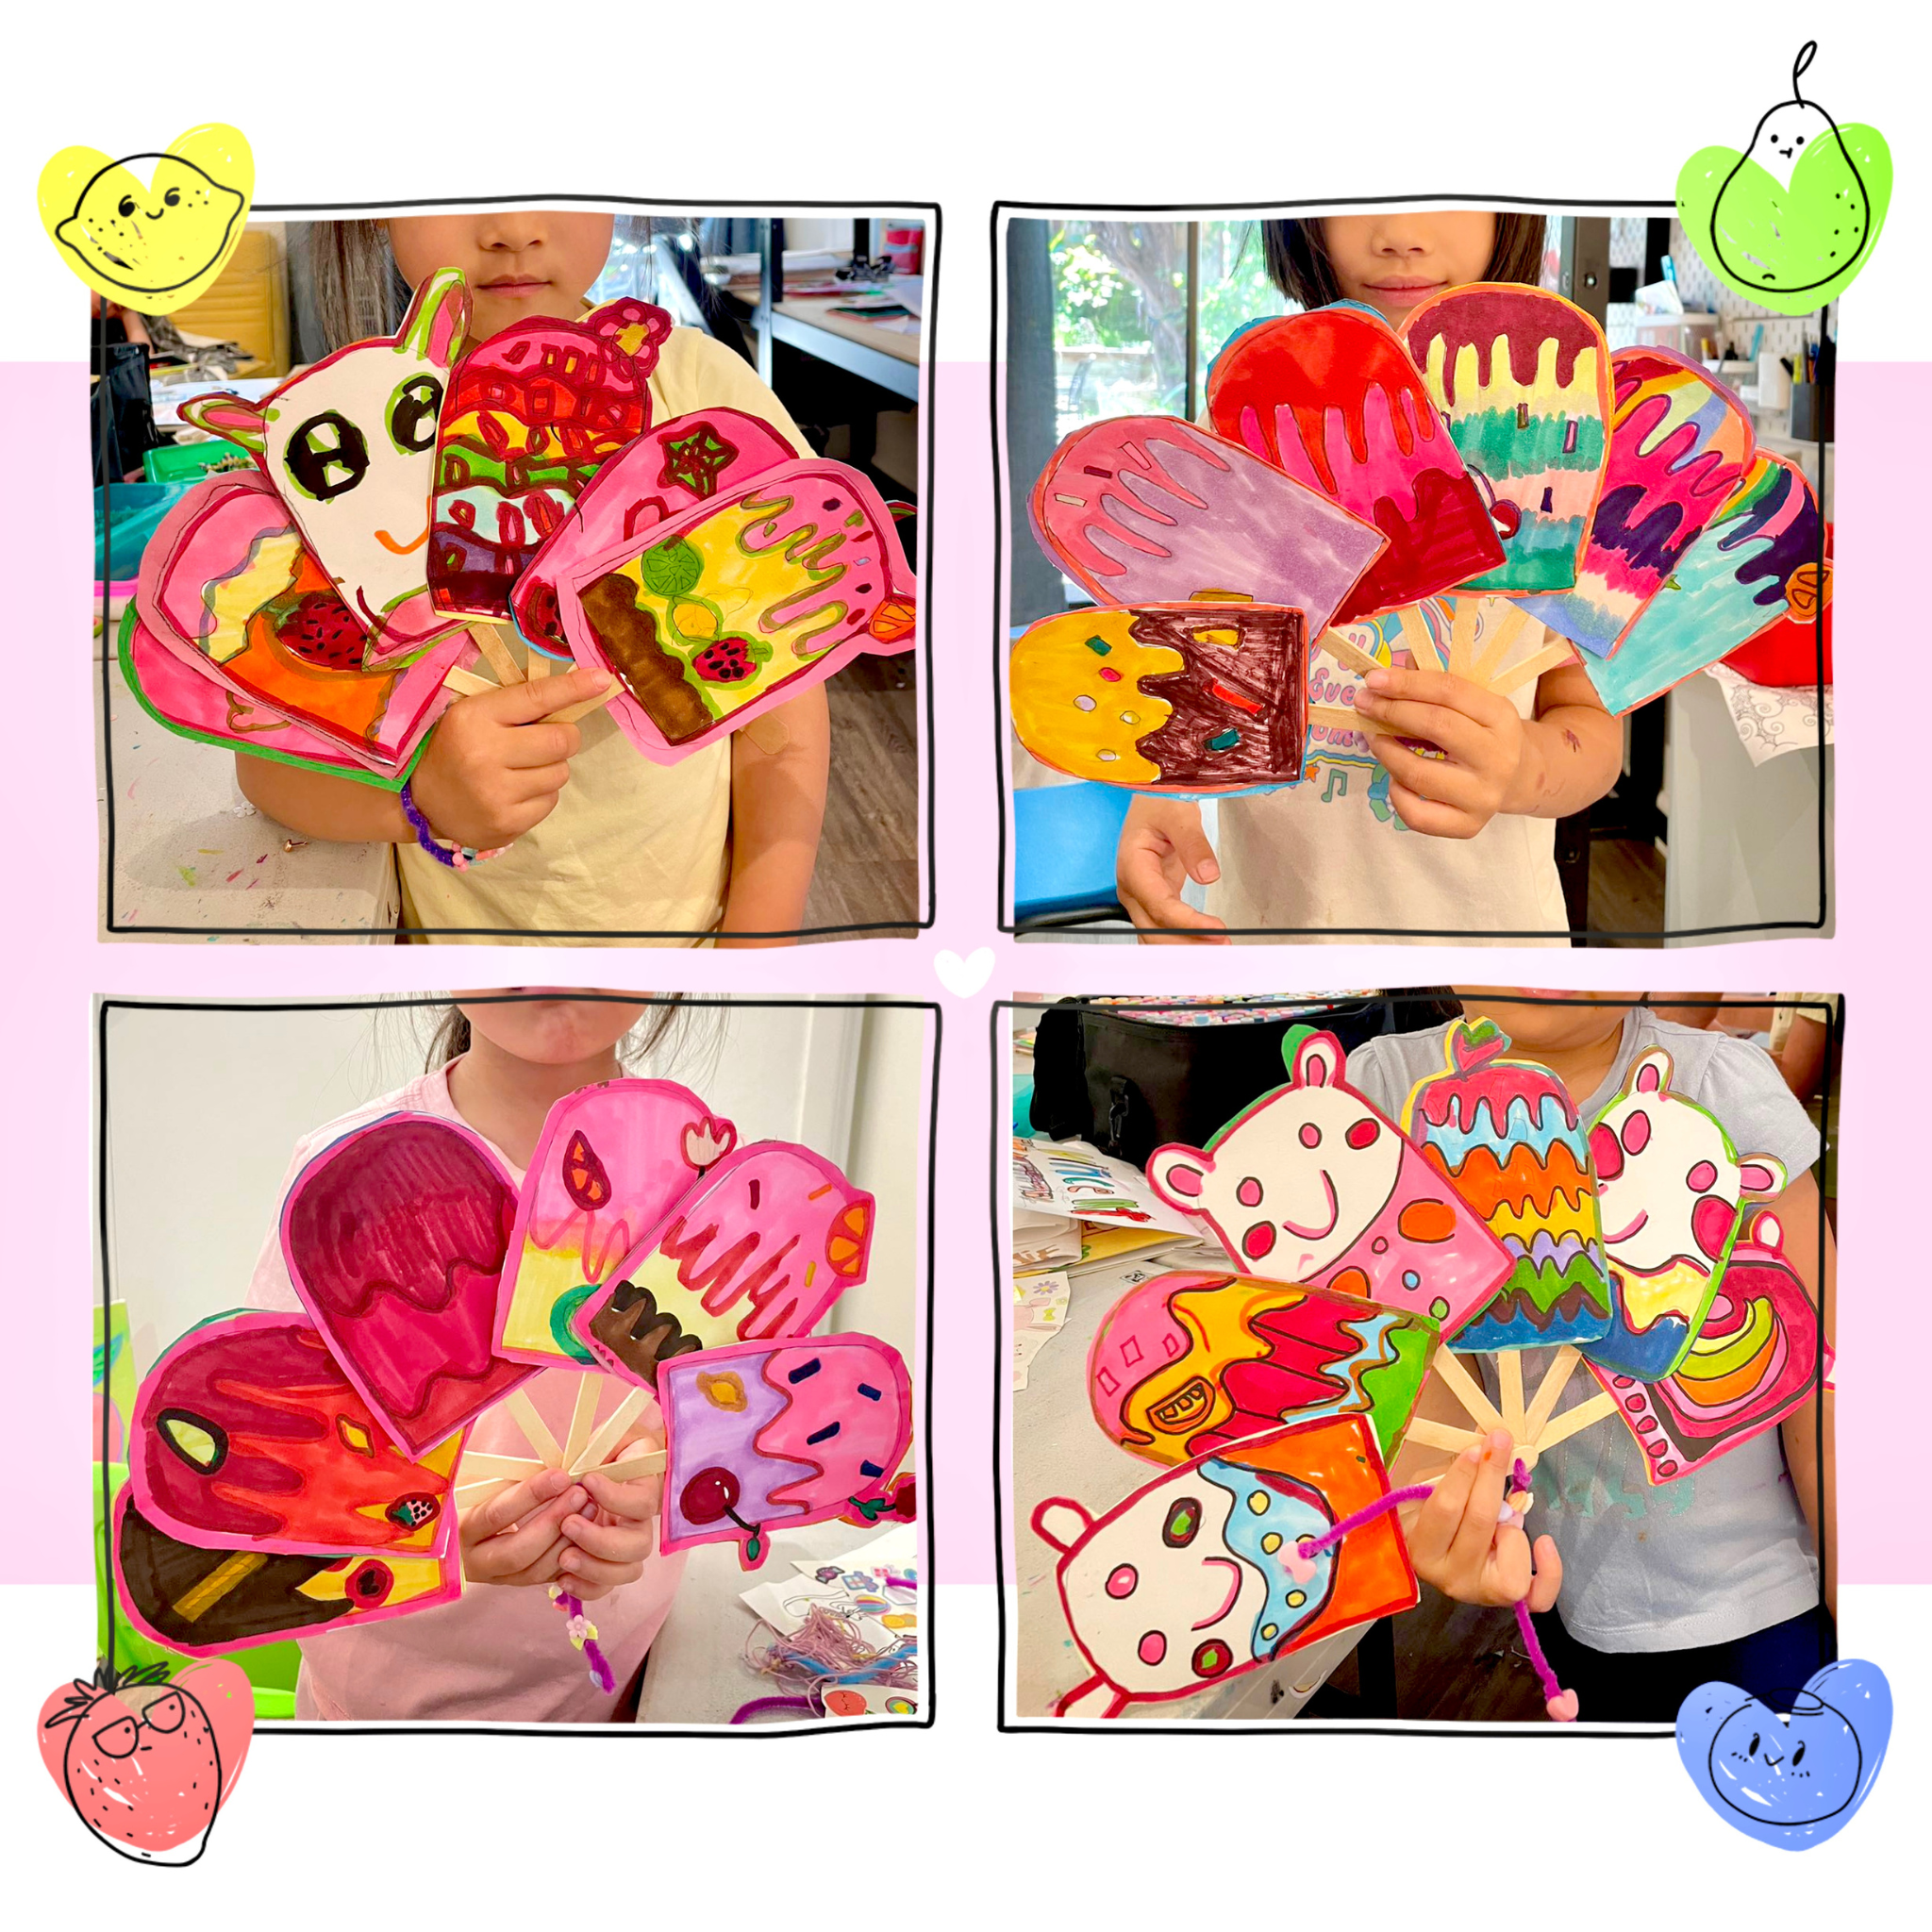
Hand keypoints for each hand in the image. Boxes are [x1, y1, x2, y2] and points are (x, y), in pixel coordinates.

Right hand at [408, 667, 614, 850]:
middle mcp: (485, 754)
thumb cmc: (455, 748)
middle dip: (565, 737)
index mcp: (474, 718)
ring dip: (551, 768)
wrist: (420, 801)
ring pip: (561, 773)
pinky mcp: (507, 823)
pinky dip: (541, 794)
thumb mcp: (473, 715)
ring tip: (522, 769)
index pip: (536, 697)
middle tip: (547, 739)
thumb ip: (516, 705)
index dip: (573, 688)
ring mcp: (496, 793)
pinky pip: (550, 801)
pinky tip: (516, 792)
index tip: (601, 680)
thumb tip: (576, 689)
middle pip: (562, 740)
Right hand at [459, 1468, 587, 1588]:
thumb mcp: (483, 1478)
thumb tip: (555, 1468)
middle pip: (518, 1552)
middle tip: (580, 1494)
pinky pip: (546, 1578)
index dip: (531, 1495)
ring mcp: (496, 1577)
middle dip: (553, 1522)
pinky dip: (569, 1556)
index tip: (561, 1476)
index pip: (496, 1514)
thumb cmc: (476, 1490)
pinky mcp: (517, 1583)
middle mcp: (475, 1561)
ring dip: (567, 1539)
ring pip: (535, 1570)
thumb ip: (513, 1476)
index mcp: (458, 1529)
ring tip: (590, 1507)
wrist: (463, 1521)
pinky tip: (589, 1530)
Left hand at [558, 1453, 662, 1602]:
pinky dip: (587, 1588)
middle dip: (601, 1540)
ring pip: (626, 1572)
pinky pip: (605, 1588)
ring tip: (563, 1556)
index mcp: (644, 1492)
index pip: (642, 1503)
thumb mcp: (610, 1439)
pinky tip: (564, 1579)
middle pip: (638, 1546)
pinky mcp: (606, 1566)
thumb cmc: (608, 1453)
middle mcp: (640, 1524)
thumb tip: (590, 1462)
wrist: (606, 1472)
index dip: (615, 1497)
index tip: (587, 1479)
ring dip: (594, 1568)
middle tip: (568, 1524)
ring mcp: (625, 1549)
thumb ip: (605, 1446)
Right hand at [1115, 798, 1228, 943]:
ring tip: (1218, 952)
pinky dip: (1183, 939)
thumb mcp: (1178, 814)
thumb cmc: (1160, 801)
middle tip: (1224, 949)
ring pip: (1156, 934)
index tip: (1219, 930)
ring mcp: (1140, 897)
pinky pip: (1163, 927)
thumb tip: (1209, 876)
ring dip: (1184, 948)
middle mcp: (1132, 888)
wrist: (1151, 799)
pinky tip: (1204, 946)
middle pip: (1155, 929)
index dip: (1188, 923)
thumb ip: (1193, 844)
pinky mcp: (1153, 898)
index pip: (1160, 906)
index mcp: (1133, 867)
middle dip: (1187, 944)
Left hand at [1354, 665, 1525, 838]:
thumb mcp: (1472, 703)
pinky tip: (1395, 778)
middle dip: (1391, 711)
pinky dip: (1397, 795)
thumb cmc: (1482, 734)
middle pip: (1436, 726)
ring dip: (1386, 752)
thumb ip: (1433, 684)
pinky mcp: (1469, 826)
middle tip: (1363, 703)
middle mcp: (1498, 757)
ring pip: (1419, 774)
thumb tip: (1387, 674)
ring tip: (1373, 737)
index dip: (1407, 683)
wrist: (1518, 779)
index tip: (1374, 678)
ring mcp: (1484, 796)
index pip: (1450, 691)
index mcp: (1501, 716)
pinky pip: (1417, 815)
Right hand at [1405, 1431, 1562, 1609]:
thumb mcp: (1431, 1495)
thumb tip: (1487, 1436)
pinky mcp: (1508, 1601)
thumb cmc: (1433, 1523)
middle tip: (1500, 1440)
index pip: (1445, 1507)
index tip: (1477, 1446)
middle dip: (1492, 1475)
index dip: (1464, 1474)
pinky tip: (1544, 1542)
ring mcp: (1481, 1592)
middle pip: (1480, 1520)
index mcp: (1422, 1549)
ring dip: (1511, 1525)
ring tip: (1502, 1522)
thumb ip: (1456, 1473)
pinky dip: (1550, 1569)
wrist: (1442, 1563)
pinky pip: (1540, 1594)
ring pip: (1511, 1548)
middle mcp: (1450, 1577)